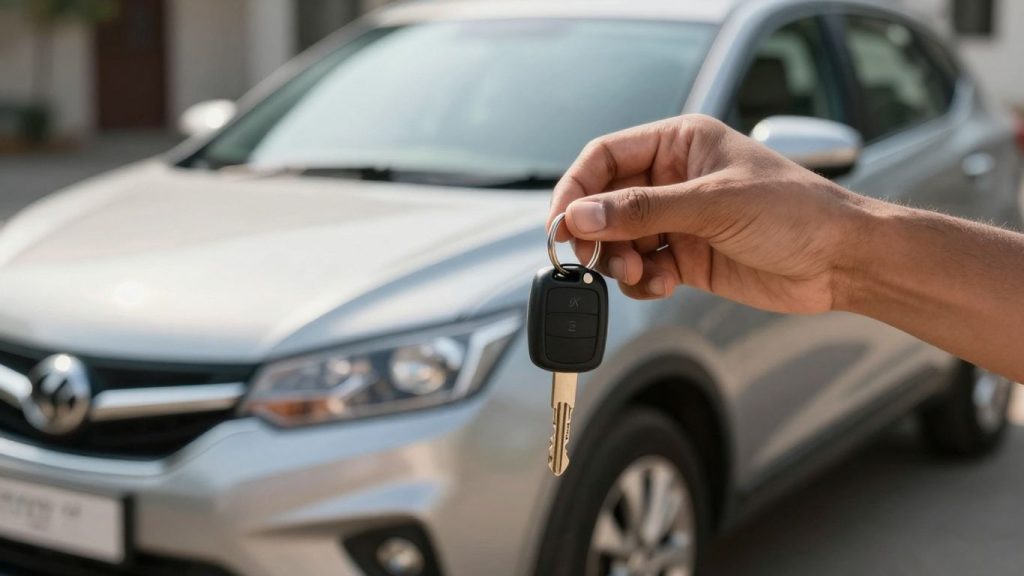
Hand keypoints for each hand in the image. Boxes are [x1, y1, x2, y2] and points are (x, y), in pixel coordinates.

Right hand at [548, 115, 867, 314]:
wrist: (841, 262)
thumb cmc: (795, 212)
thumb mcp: (713, 204)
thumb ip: (642, 211)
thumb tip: (579, 216)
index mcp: (680, 144)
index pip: (606, 157)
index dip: (576, 187)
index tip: (560, 222)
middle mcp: (674, 180)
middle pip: (606, 202)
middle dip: (597, 233)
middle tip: (591, 258)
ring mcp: (680, 220)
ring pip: (620, 240)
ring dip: (620, 261)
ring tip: (641, 274)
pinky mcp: (688, 258)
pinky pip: (644, 269)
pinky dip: (643, 282)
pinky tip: (664, 284)